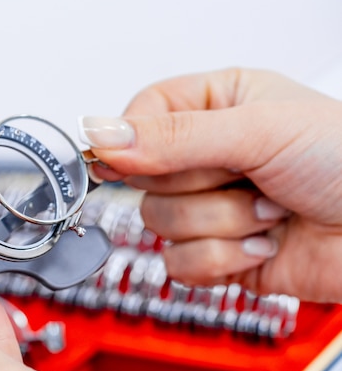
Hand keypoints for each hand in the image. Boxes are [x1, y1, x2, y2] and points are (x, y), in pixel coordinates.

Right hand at [80, 68, 341, 301]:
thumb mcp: (259, 131)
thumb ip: (176, 137)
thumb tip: (104, 136)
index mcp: (213, 106)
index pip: (138, 119)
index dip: (132, 143)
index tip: (135, 159)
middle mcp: (204, 156)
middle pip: (141, 179)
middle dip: (199, 187)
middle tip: (244, 177)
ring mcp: (208, 207)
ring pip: (157, 225)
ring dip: (221, 224)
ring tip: (267, 211)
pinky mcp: (214, 252)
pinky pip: (178, 264)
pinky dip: (223, 260)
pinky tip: (262, 242)